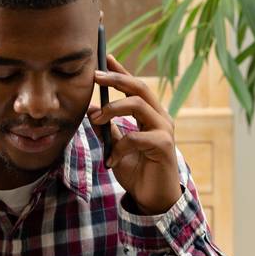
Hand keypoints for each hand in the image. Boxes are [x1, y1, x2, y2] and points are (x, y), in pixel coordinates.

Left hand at [87, 51, 182, 215]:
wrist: (153, 199)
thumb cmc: (137, 171)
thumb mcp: (116, 147)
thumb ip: (107, 128)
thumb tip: (89, 109)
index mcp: (149, 114)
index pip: (135, 86)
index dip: (121, 70)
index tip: (105, 56)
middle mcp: (160, 117)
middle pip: (140, 87)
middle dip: (117, 78)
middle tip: (95, 75)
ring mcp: (164, 130)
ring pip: (139, 105)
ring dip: (113, 108)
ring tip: (96, 118)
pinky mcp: (164, 146)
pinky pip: (137, 137)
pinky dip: (120, 146)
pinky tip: (111, 159)